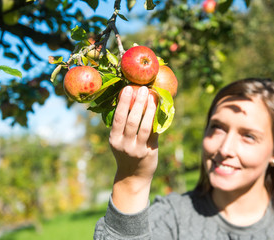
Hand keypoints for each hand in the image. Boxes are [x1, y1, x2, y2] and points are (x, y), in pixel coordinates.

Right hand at [109, 85, 157, 212]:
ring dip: (150, 110)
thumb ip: (123, 126)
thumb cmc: (126, 153)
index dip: (124, 103)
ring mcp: (138, 150)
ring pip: (145, 127)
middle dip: (138, 103)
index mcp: (114, 140)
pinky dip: (157, 121)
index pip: (118, 118)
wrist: (133, 176)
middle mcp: (125, 145)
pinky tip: (159, 110)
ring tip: (153, 97)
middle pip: (132, 121)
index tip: (128, 88)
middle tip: (143, 89)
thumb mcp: (119, 141)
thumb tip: (132, 101)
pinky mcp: (150, 152)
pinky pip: (155, 133)